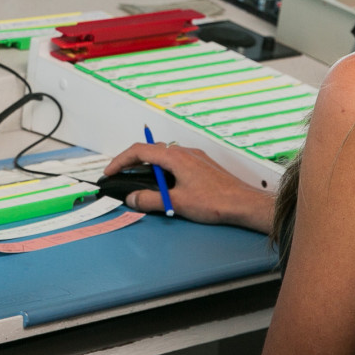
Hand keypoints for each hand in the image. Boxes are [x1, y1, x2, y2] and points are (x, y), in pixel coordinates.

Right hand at [104, 143, 275, 231]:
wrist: (243, 203)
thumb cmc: (215, 201)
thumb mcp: (176, 203)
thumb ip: (150, 200)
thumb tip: (132, 198)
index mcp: (175, 157)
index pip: (139, 151)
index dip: (121, 160)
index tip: (111, 171)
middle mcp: (184, 152)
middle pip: (151, 150)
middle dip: (132, 161)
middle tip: (122, 175)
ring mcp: (195, 157)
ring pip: (164, 155)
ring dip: (149, 166)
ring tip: (141, 181)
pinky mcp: (202, 165)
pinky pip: (176, 161)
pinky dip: (163, 169)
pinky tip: (166, 184)